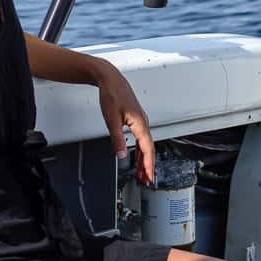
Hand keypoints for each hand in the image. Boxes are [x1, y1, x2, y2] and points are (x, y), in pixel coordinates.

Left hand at [95, 61, 154, 185]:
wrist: (110, 79)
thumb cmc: (112, 94)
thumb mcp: (111, 119)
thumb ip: (117, 139)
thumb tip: (121, 154)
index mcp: (140, 123)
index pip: (148, 149)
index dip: (148, 165)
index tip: (149, 177)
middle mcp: (143, 122)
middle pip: (148, 149)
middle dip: (147, 166)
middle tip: (146, 180)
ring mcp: (140, 120)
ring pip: (145, 144)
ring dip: (143, 159)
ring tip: (141, 172)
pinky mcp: (135, 118)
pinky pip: (141, 138)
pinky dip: (140, 149)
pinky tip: (135, 155)